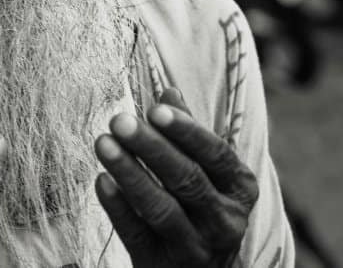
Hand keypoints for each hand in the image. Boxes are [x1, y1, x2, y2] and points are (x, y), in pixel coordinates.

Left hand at [94, 88, 257, 266]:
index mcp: (240, 189)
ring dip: (130, 173)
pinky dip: (118, 207)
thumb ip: (190, 136)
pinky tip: (101, 181)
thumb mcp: (210, 176)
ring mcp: (195, 247)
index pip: (216, 155)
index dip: (187, 132)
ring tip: (102, 143)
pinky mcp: (162, 265)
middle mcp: (225, 220)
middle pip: (187, 179)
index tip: (156, 109)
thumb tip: (169, 92)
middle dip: (151, 147)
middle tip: (119, 120)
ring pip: (161, 208)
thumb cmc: (203, 211)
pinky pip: (137, 234)